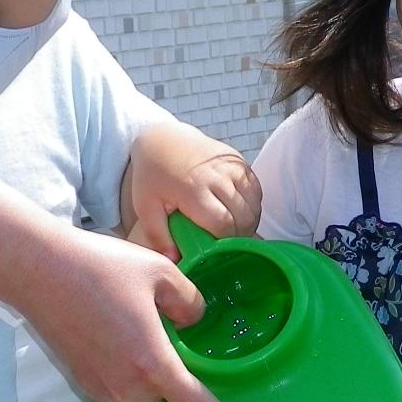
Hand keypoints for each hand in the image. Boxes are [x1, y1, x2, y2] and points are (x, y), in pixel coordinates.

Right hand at [17, 223, 266, 401]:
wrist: (35, 270)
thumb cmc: (99, 267)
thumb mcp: (160, 272)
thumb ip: (189, 302)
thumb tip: (195, 322)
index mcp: (153, 363)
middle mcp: (127, 387)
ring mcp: (102, 387)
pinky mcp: (85, 379)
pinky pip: (121, 399)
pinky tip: (144, 387)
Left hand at [124, 127, 261, 259]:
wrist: (163, 140)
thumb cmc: (153, 177)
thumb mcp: (146, 207)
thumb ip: (158, 236)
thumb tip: (175, 261)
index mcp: (193, 189)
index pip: (223, 224)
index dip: (225, 241)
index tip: (218, 248)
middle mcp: (216, 175)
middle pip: (244, 216)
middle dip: (240, 235)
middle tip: (229, 243)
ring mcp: (230, 166)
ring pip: (254, 204)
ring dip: (249, 221)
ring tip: (235, 230)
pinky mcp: (239, 161)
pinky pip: (256, 190)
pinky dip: (252, 205)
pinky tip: (239, 212)